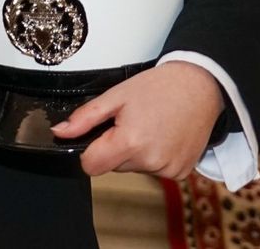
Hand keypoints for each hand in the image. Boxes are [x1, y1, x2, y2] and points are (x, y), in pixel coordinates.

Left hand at [52, 62, 222, 179]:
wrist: (199, 86)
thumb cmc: (158, 88)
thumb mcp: (115, 96)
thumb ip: (84, 118)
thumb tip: (60, 132)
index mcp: (131, 143)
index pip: (91, 166)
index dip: (88, 152)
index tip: (97, 137)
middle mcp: (151, 161)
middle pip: (113, 166)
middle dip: (115, 147)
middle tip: (130, 122)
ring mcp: (169, 169)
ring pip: (134, 168)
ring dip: (135, 152)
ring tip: (149, 126)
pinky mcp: (182, 172)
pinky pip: (155, 170)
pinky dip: (154, 156)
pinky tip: (162, 136)